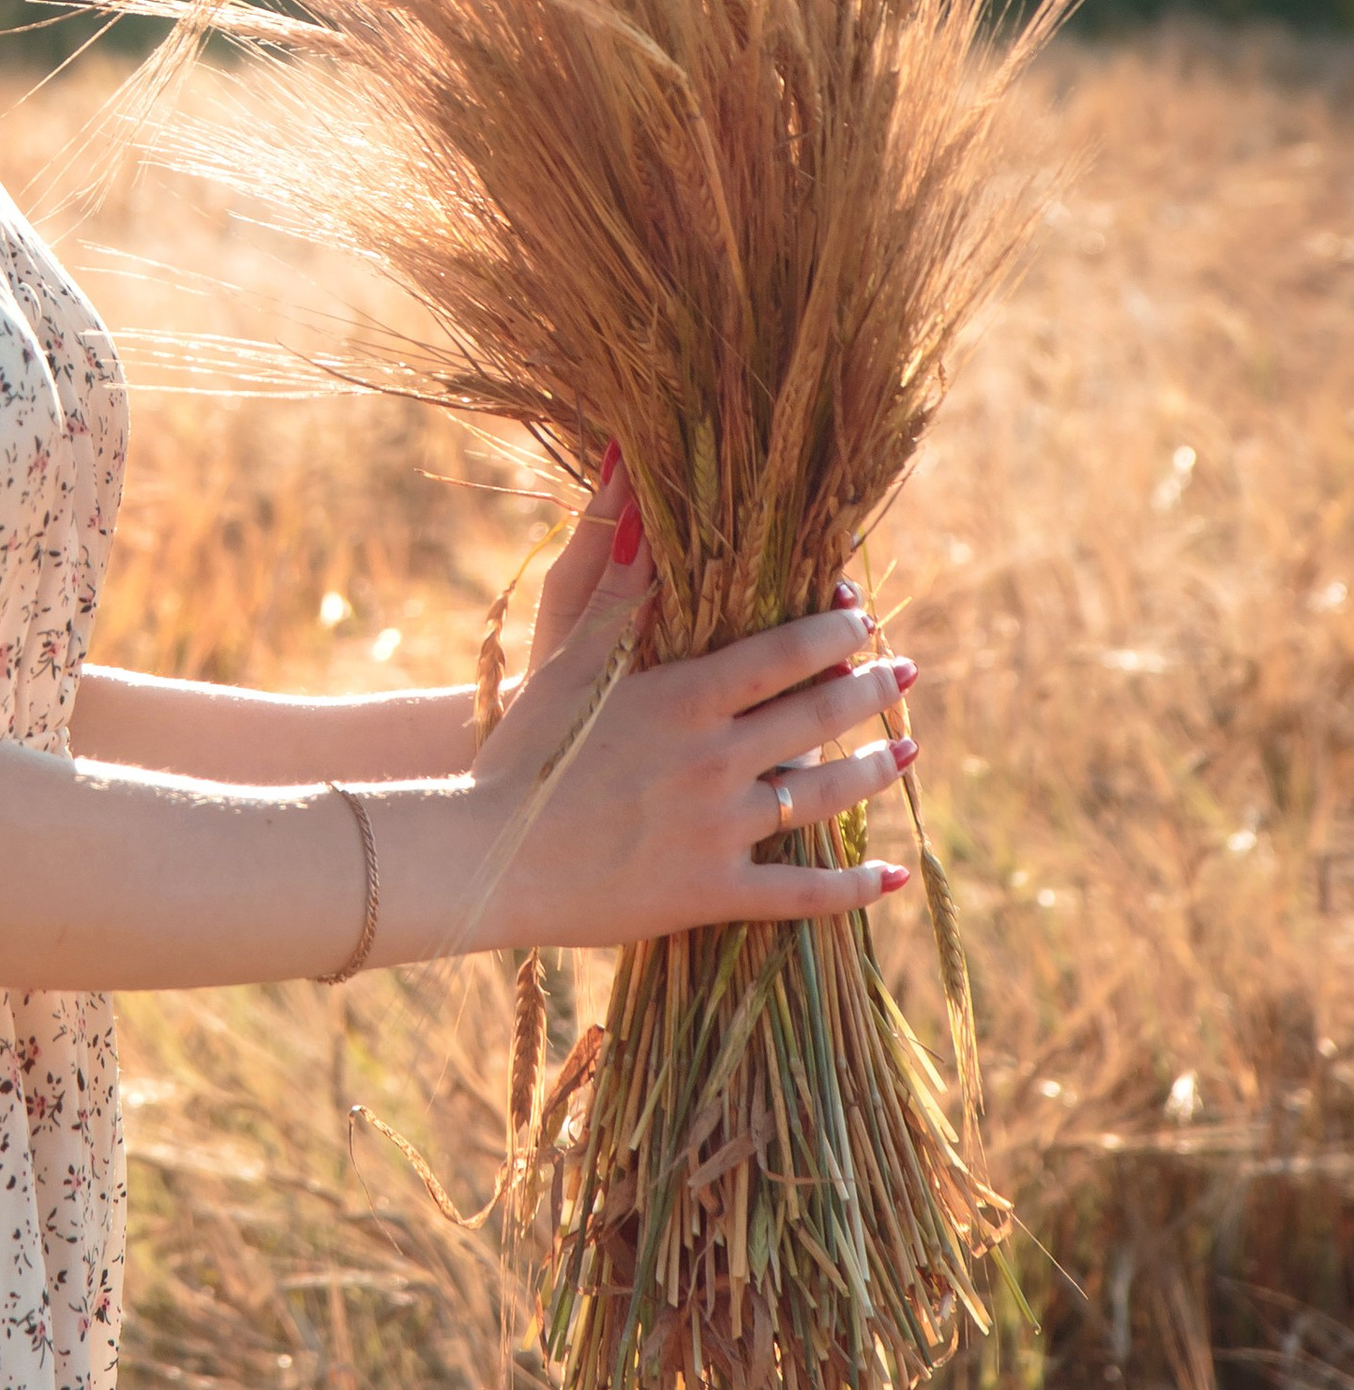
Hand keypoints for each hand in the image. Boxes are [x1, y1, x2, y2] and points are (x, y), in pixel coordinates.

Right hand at [469, 453, 917, 946]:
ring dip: (874, 772)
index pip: (786, 654)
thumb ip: (621, 586)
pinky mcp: (709, 895)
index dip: (834, 634)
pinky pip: (799, 893)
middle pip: (818, 718)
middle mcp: (714, 759)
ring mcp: (718, 830)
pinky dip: (850, 889)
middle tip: (907, 673)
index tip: (862, 622)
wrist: (482, 855)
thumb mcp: (570, 659)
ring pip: (822, 798)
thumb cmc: (518, 749)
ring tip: (908, 753)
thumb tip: (636, 494)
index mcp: (685, 697)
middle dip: (871, 691)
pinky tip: (890, 878)